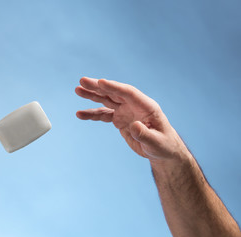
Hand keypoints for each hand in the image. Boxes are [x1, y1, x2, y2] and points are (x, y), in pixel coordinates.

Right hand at [75, 77, 189, 161]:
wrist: (162, 151)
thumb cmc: (164, 146)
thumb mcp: (157, 143)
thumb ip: (146, 135)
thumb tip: (134, 126)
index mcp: (146, 106)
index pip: (128, 93)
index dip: (114, 87)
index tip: (100, 82)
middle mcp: (134, 105)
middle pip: (114, 92)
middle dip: (98, 87)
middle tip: (82, 80)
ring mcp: (125, 110)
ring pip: (106, 100)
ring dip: (92, 95)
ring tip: (78, 90)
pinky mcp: (119, 118)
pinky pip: (103, 114)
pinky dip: (92, 114)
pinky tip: (80, 114)